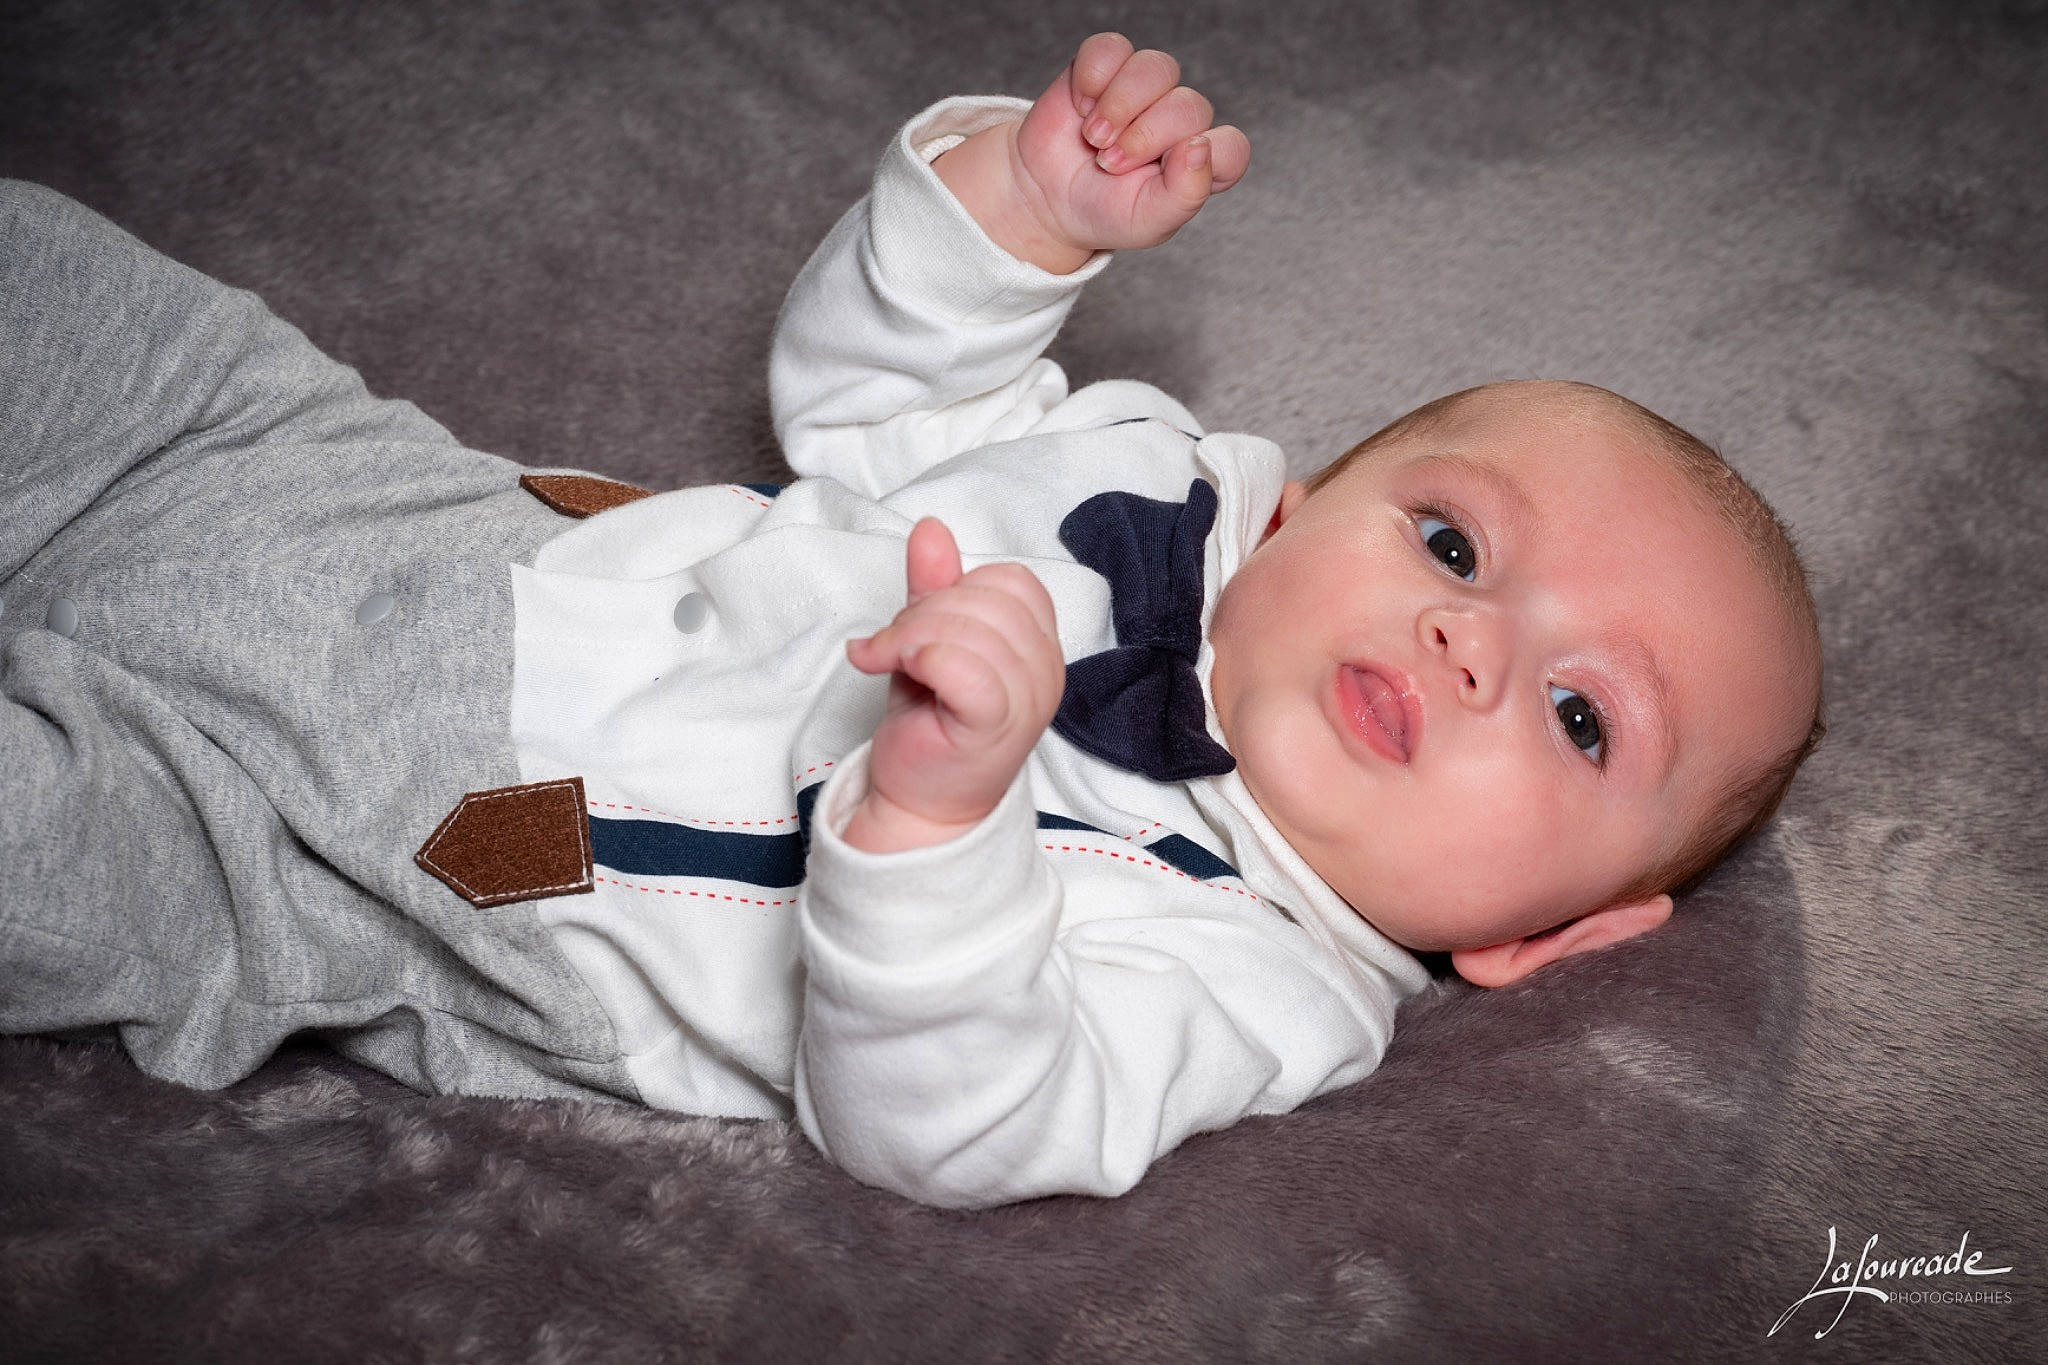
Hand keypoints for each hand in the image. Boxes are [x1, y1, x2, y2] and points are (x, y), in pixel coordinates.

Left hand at [842, 519, 1064, 852]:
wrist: (919, 804)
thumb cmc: (932, 725)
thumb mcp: (930, 642)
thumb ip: (935, 587)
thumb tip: (931, 529)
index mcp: (1040, 646)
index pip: (1012, 581)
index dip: (957, 590)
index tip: (919, 626)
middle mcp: (1045, 671)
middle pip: (987, 599)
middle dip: (924, 612)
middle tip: (895, 649)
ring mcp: (1027, 699)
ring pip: (968, 628)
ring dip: (908, 637)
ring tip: (886, 662)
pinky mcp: (996, 725)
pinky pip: (961, 666)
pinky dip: (917, 658)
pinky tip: (891, 673)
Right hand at [933, 32, 1250, 272]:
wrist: (1048, 199)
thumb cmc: (1105, 212)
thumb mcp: (1148, 222)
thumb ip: (1185, 193)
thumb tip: (1200, 146)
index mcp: (1200, 162)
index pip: (1231, 149)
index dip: (1197, 162)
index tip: (1157, 178)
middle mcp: (1181, 121)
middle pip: (1189, 107)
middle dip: (1143, 138)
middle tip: (1108, 164)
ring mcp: (1147, 89)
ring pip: (1155, 69)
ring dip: (1119, 106)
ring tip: (1094, 136)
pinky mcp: (1110, 66)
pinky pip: (1113, 48)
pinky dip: (1092, 77)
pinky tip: (1081, 105)